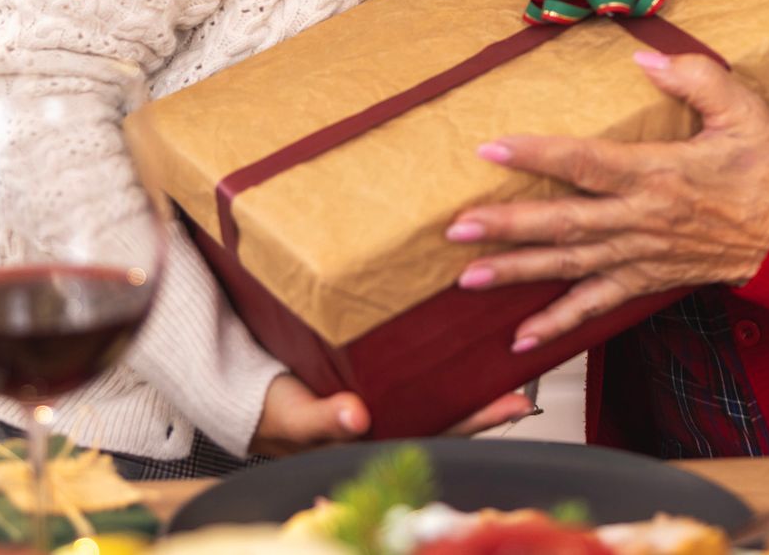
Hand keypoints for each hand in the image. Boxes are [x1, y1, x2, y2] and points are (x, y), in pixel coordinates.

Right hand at [252, 375, 534, 453]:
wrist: (242, 390)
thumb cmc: (270, 409)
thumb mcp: (293, 415)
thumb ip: (323, 419)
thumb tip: (357, 417)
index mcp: (376, 436)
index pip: (441, 430)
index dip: (478, 419)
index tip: (513, 403)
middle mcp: (388, 418)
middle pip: (450, 410)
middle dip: (488, 397)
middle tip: (526, 376)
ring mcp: (383, 396)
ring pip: (437, 388)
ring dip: (470, 372)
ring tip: (506, 347)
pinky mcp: (372, 372)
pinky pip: (413, 365)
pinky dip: (438, 353)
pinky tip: (460, 333)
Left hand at [446, 51, 768, 351]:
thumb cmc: (767, 168)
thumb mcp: (744, 109)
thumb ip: (696, 77)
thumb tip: (643, 57)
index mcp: (660, 173)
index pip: (587, 163)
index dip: (538, 155)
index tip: (491, 147)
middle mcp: (643, 220)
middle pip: (565, 224)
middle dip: (508, 227)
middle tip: (456, 229)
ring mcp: (642, 255)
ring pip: (570, 266)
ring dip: (518, 272)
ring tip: (466, 278)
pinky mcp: (646, 279)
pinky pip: (597, 306)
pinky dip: (559, 324)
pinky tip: (521, 337)